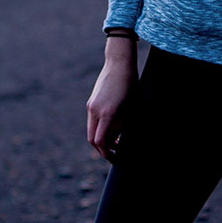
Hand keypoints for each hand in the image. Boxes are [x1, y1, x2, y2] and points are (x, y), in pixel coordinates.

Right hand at [87, 37, 136, 162]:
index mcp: (107, 114)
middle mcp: (95, 111)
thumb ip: (123, 127)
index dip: (107, 154)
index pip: (101, 142)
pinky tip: (113, 127)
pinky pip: (93, 121)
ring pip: (92, 130)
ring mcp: (91, 106)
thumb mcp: (131, 109)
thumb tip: (117, 141)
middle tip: (115, 154)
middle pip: (92, 139)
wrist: (119, 63)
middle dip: (102, 150)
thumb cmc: (130, 86)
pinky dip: (100, 128)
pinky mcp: (91, 101)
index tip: (116, 159)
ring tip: (117, 141)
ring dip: (102, 139)